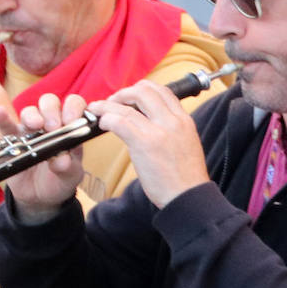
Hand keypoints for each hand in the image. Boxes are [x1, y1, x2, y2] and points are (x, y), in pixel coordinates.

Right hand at [0, 93, 87, 222]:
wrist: (40, 199)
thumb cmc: (60, 181)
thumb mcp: (70, 177)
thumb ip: (68, 167)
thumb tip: (61, 159)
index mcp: (70, 129)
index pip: (76, 106)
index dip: (75, 108)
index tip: (73, 121)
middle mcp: (51, 124)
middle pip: (50, 103)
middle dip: (53, 110)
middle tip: (53, 127)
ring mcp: (30, 131)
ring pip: (30, 112)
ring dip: (33, 116)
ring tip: (35, 126)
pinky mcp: (13, 141)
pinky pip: (6, 127)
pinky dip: (3, 119)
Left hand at [92, 79, 208, 207]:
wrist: (189, 198)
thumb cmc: (185, 179)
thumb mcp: (186, 143)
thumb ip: (171, 130)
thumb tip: (150, 123)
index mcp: (184, 120)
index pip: (163, 91)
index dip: (142, 90)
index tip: (130, 98)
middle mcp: (173, 121)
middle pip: (145, 90)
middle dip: (124, 93)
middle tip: (113, 102)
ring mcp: (159, 131)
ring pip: (128, 105)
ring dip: (108, 104)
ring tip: (97, 109)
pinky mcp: (145, 144)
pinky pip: (120, 122)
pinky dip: (107, 118)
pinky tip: (102, 124)